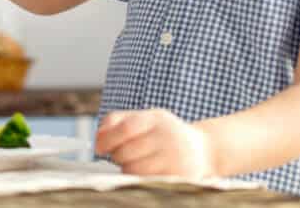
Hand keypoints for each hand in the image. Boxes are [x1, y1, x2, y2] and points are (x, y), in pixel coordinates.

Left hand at [95, 109, 215, 177]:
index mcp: (157, 118)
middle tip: (118, 156)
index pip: (126, 127)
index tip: (97, 147)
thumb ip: (118, 121)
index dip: (107, 138)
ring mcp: (175, 157)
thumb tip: (96, 136)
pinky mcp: (179, 176)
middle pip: (127, 151)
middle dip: (116, 156)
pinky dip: (139, 178)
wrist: (203, 149)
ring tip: (134, 163)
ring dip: (126, 168)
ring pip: (135, 169)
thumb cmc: (165, 133)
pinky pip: (147, 180)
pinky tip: (144, 172)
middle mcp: (168, 136)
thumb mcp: (146, 118)